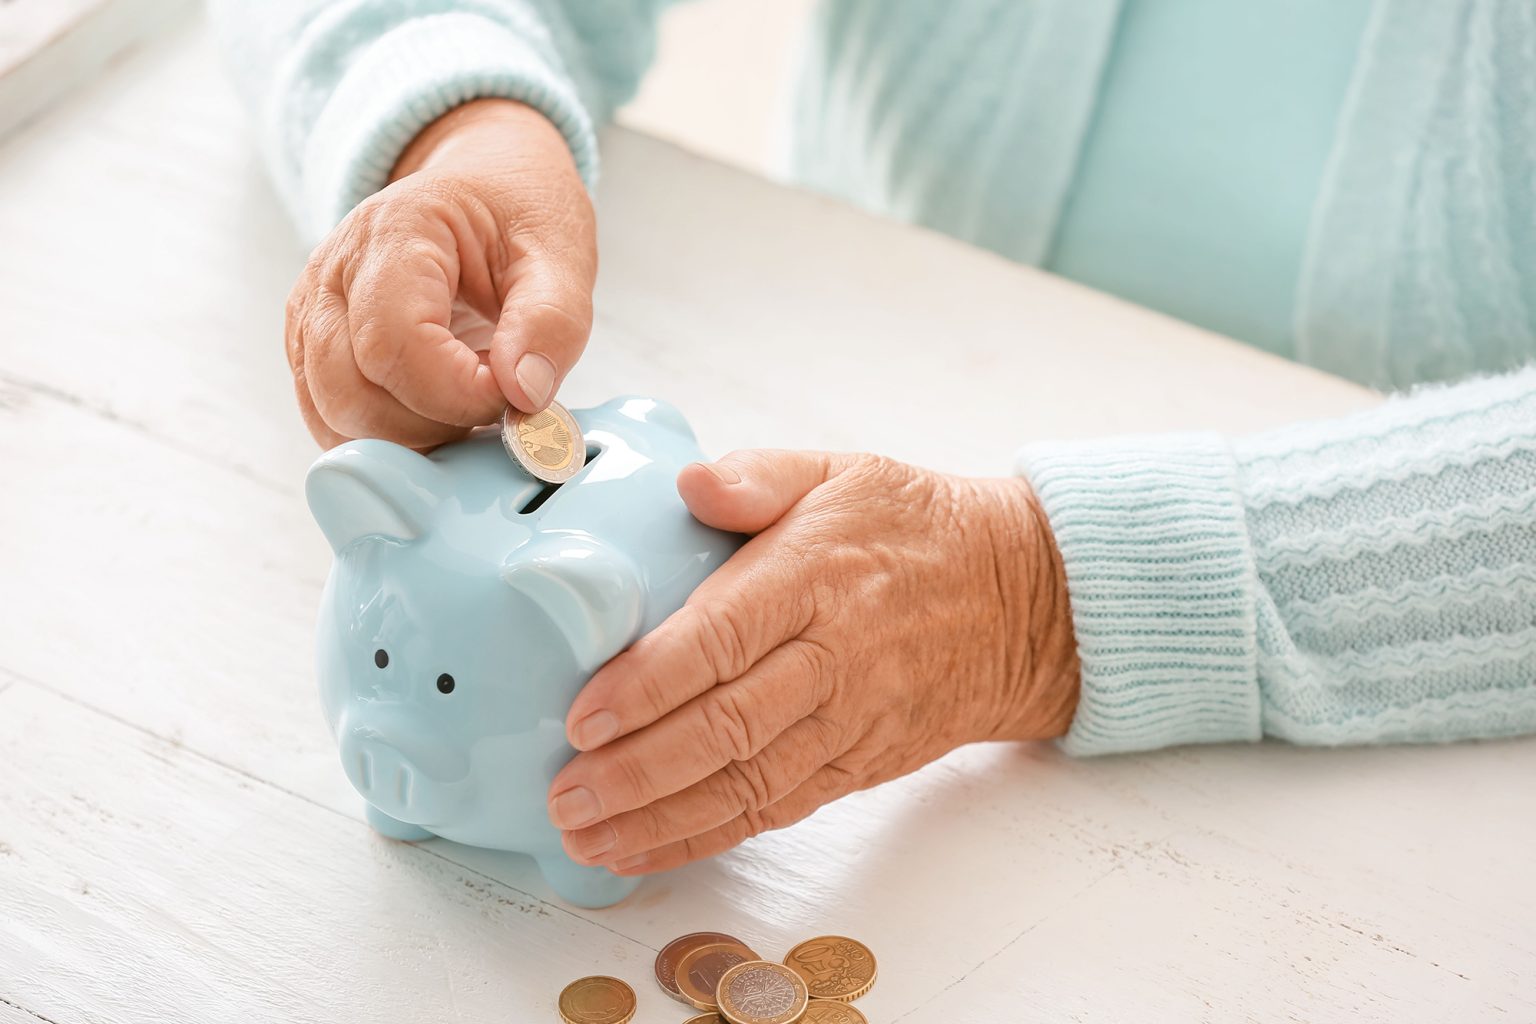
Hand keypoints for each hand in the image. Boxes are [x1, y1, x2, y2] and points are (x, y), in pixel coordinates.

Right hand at [284, 99, 595, 447]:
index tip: (515, 395)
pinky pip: (329, 418)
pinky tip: (439, 413)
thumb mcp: (561, 254)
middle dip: (433, 425)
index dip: (459, 394)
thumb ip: (552, 323)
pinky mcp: (313, 347)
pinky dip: (385, 436)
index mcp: (395, 232)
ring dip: (408, 437)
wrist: (483, 188)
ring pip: (332, 414)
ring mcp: (313, 312)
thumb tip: (523, 395)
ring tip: (469, 404)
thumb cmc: (519, 214)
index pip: (396, 345)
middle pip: (350, 392)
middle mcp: (333, 271)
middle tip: (496, 404)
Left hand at [546, 451, 1079, 873]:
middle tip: (563, 797)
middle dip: (637, 771)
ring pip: (748, 784)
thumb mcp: (842, 471)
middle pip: (727, 727)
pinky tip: (649, 850)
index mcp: (815, 577)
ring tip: (586, 838)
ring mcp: (850, 721)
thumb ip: (759, 475)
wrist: (1019, 603)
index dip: (649, 684)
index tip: (581, 715)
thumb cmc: (914, 529)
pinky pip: (778, 809)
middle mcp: (834, 657)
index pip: (722, 638)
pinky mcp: (859, 764)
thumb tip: (689, 482)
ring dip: (660, 818)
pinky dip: (710, 836)